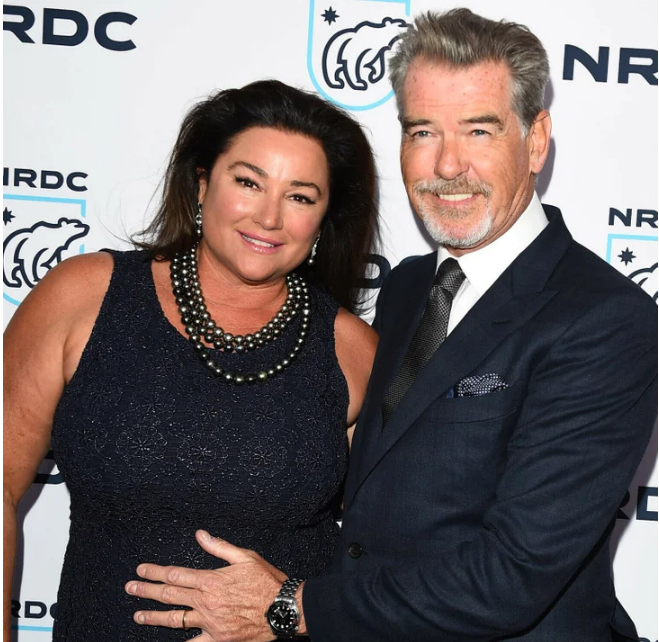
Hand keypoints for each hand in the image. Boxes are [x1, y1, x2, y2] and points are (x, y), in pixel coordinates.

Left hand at [125, 530, 288, 641]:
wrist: (283, 609)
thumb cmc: (266, 581)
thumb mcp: (245, 556)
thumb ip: (219, 547)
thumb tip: (200, 535)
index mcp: (211, 580)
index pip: (176, 575)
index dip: (156, 572)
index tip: (141, 570)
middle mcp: (206, 602)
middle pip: (170, 595)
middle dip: (147, 591)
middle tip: (130, 588)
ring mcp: (210, 623)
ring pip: (176, 619)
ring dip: (154, 616)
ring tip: (138, 614)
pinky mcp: (218, 639)